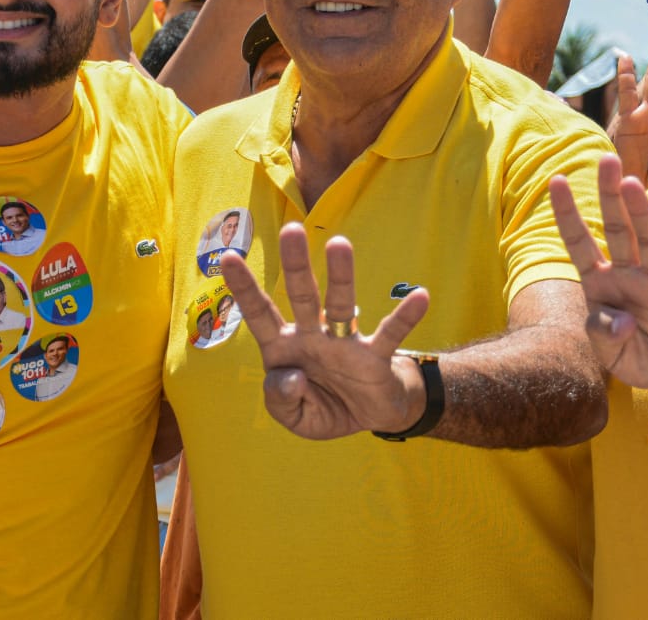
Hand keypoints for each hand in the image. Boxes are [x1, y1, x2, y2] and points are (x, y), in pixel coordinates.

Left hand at [219, 223, 430, 438]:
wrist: (367, 418)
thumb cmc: (322, 406)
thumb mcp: (293, 416)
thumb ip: (280, 399)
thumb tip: (291, 375)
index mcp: (284, 348)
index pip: (259, 314)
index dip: (244, 289)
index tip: (227, 257)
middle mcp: (313, 335)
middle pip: (302, 295)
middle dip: (295, 264)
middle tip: (291, 228)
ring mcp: (345, 343)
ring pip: (341, 304)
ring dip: (341, 276)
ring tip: (340, 244)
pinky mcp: (375, 356)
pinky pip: (391, 333)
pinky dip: (405, 316)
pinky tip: (420, 296)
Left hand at [549, 153, 647, 390]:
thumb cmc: (643, 356)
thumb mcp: (612, 356)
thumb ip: (604, 336)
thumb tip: (621, 321)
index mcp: (603, 284)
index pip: (580, 242)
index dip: (568, 214)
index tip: (555, 180)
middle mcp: (630, 275)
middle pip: (617, 229)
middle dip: (610, 195)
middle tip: (606, 160)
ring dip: (640, 211)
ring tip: (630, 182)